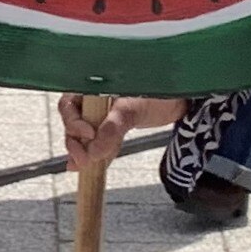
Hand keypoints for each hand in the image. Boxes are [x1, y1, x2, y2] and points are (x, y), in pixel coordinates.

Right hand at [57, 92, 182, 168]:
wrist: (181, 101)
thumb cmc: (158, 93)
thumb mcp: (132, 109)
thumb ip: (112, 128)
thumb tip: (93, 150)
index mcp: (92, 85)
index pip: (69, 105)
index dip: (74, 123)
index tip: (89, 135)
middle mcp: (92, 99)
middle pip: (72, 123)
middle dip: (76, 143)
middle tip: (83, 160)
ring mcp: (101, 115)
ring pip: (83, 136)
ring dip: (85, 151)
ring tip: (88, 165)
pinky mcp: (111, 128)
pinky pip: (98, 143)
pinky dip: (97, 154)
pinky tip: (94, 165)